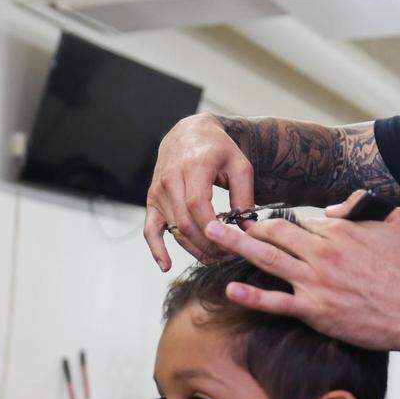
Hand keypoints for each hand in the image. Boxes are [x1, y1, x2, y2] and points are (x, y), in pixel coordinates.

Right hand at [144, 113, 254, 270]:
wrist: (189, 133)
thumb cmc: (218, 149)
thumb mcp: (240, 165)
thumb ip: (245, 196)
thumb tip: (249, 229)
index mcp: (194, 166)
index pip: (198, 205)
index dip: (213, 230)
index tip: (232, 244)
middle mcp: (171, 178)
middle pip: (185, 222)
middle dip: (208, 244)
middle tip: (229, 256)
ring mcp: (159, 190)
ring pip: (174, 229)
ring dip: (194, 249)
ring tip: (216, 258)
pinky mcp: (152, 200)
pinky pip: (150, 229)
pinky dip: (156, 249)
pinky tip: (166, 265)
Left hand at [202, 190, 399, 352]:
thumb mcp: (395, 221)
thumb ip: (362, 205)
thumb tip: (332, 209)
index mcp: (339, 231)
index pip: (298, 221)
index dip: (277, 220)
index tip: (258, 221)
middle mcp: (322, 253)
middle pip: (273, 232)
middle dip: (243, 224)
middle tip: (219, 220)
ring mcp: (317, 283)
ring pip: (267, 259)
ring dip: (235, 246)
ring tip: (210, 237)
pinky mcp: (317, 312)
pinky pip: (277, 302)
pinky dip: (251, 295)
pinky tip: (230, 289)